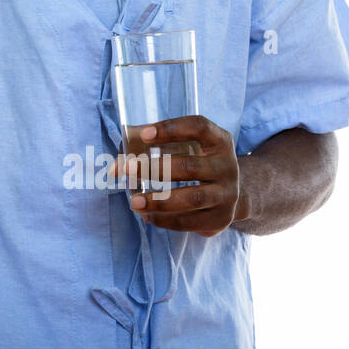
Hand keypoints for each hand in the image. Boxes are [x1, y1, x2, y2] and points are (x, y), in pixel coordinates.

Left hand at [118, 115, 239, 236]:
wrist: (234, 193)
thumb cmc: (197, 163)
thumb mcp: (185, 149)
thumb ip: (149, 151)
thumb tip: (114, 169)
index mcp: (219, 141)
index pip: (199, 127)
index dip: (171, 129)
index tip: (144, 134)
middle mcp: (227, 166)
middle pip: (191, 167)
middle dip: (155, 168)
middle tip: (129, 169)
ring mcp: (228, 194)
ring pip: (193, 198)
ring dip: (160, 201)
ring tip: (134, 202)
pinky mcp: (222, 218)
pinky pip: (192, 221)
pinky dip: (166, 220)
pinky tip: (147, 216)